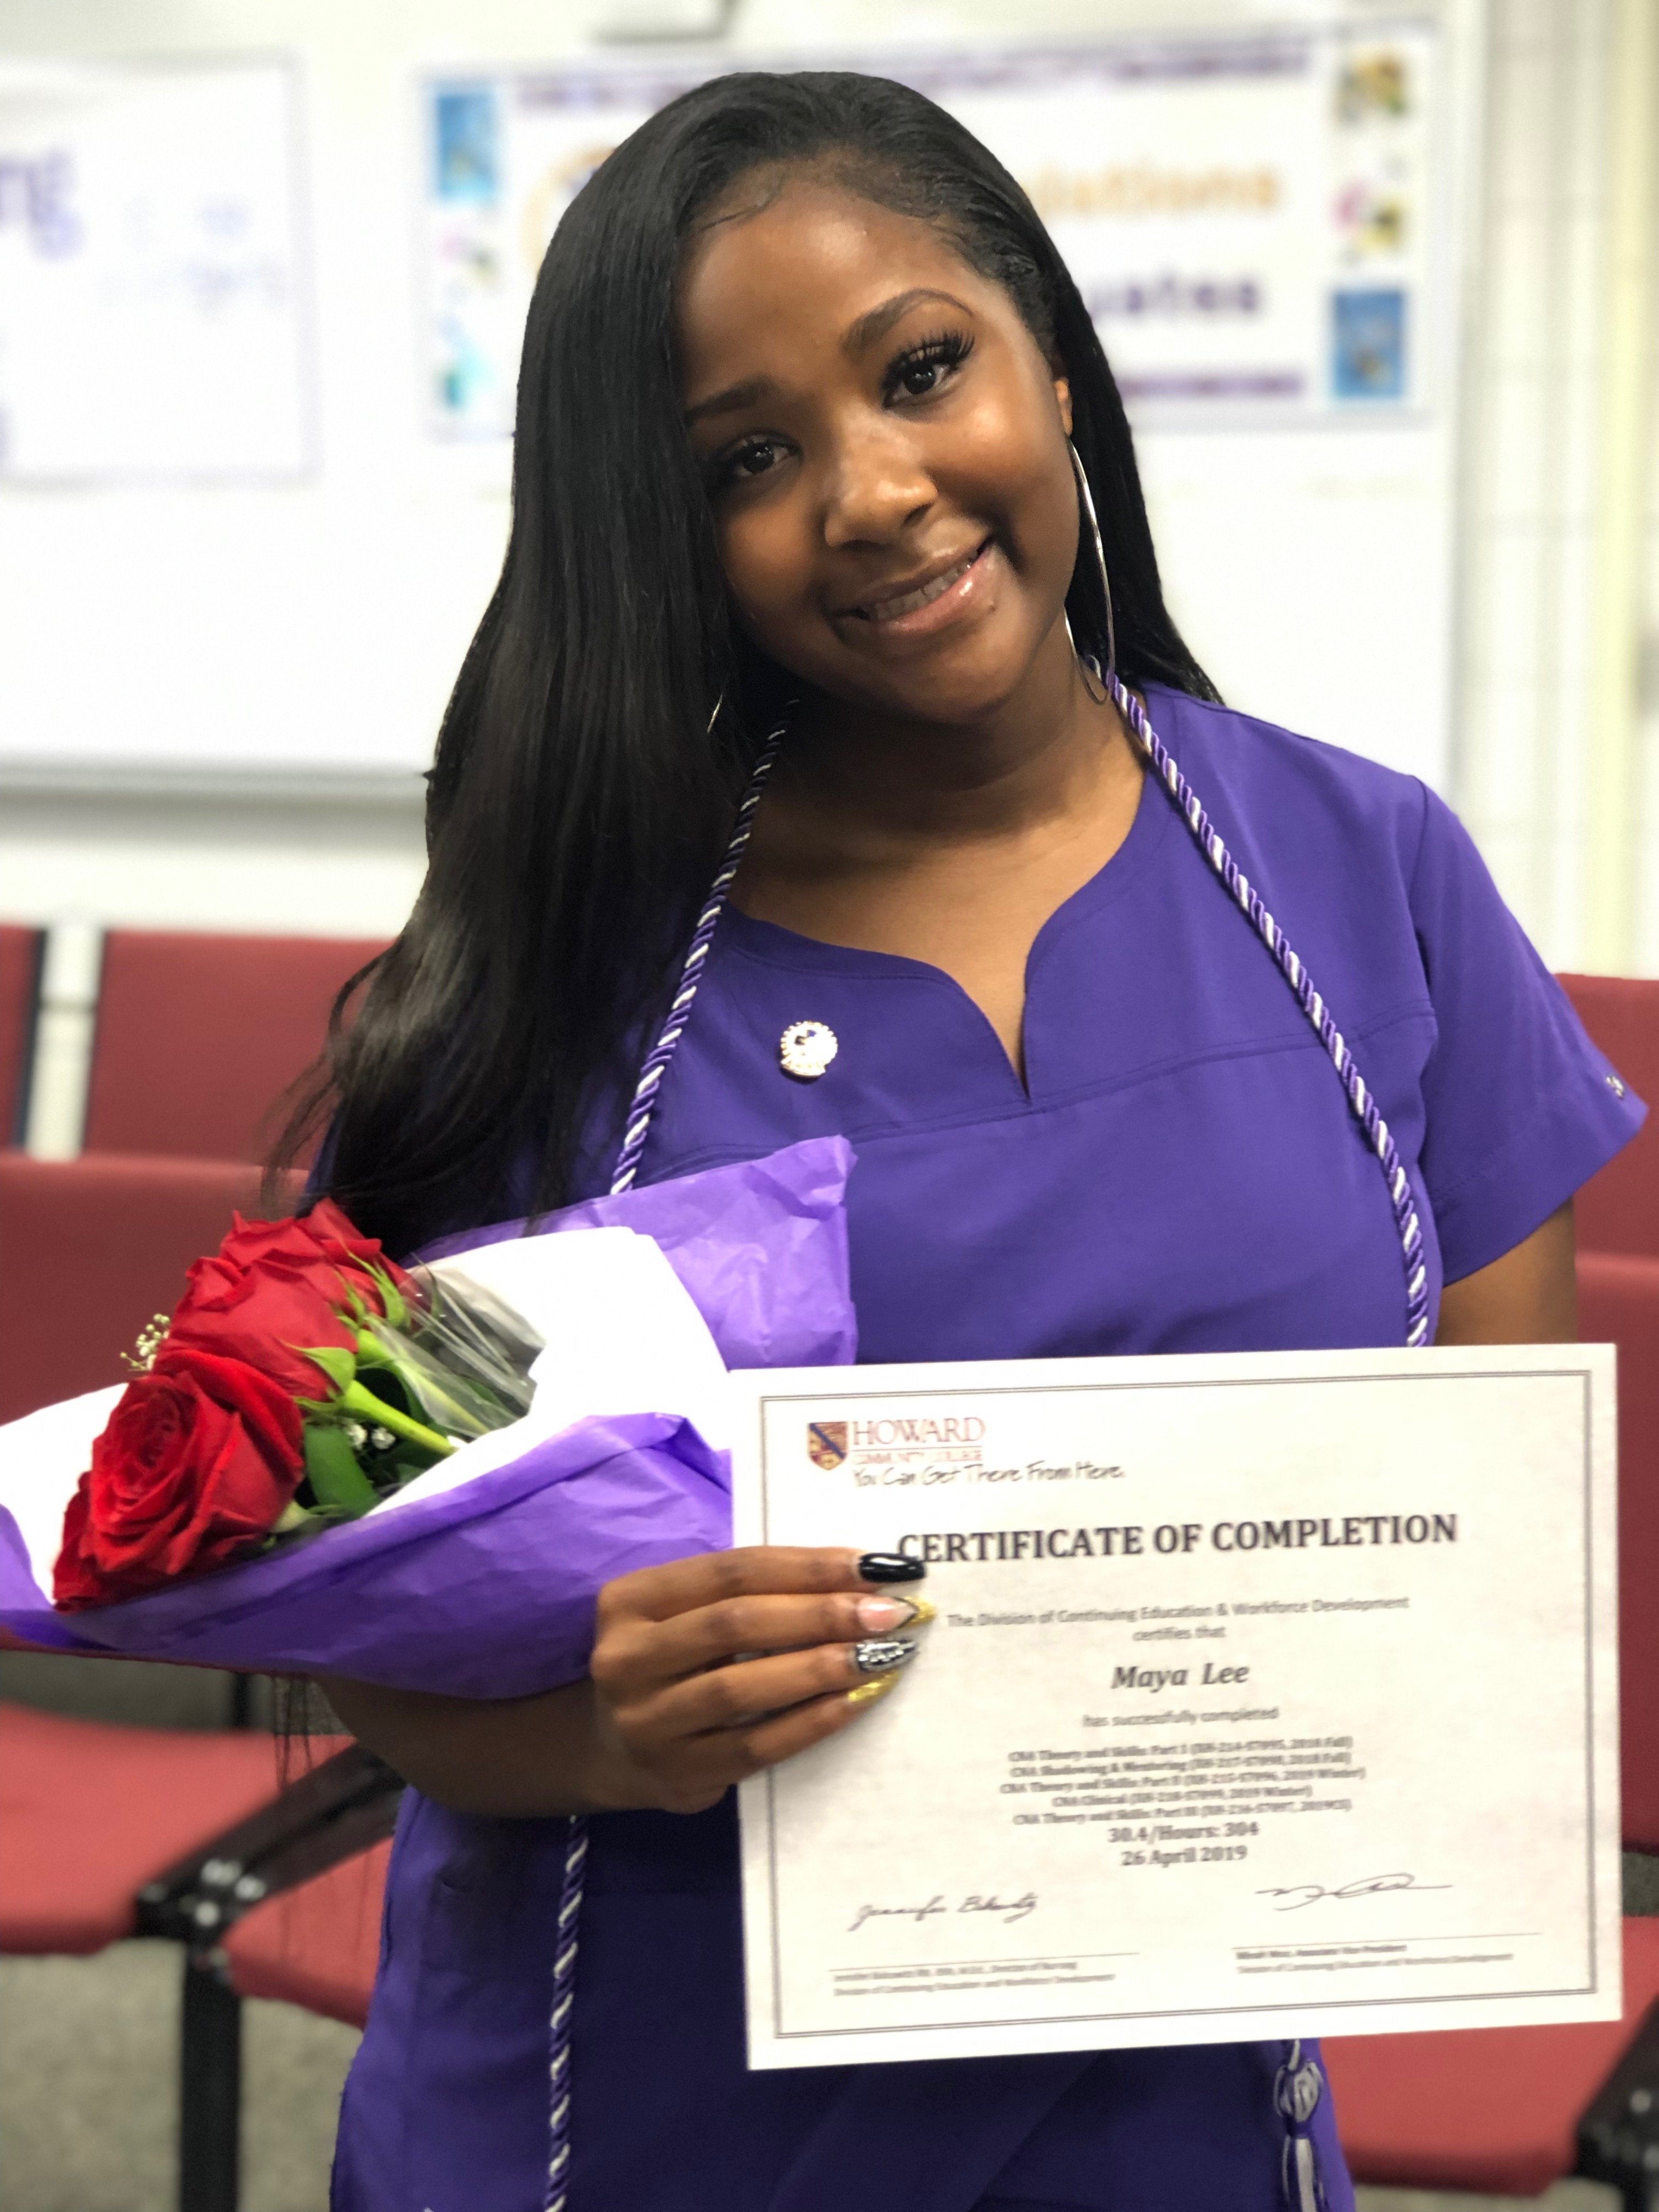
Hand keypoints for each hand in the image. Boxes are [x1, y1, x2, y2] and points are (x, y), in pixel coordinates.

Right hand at [587, 1547, 929, 1813]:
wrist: (610, 1748)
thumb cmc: (671, 1659)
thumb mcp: (685, 1612)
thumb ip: (749, 1591)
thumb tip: (855, 1577)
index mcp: (630, 1600)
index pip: (732, 1570)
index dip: (808, 1565)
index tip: (875, 1566)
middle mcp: (627, 1658)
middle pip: (737, 1624)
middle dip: (822, 1613)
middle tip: (888, 1613)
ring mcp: (646, 1722)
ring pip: (742, 1687)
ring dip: (821, 1667)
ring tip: (882, 1655)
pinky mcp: (677, 1774)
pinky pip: (755, 1747)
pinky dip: (811, 1722)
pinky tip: (856, 1701)